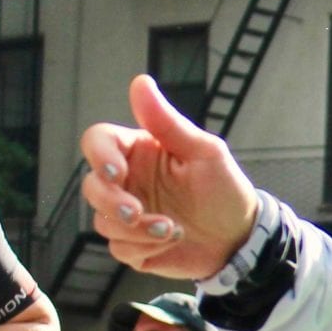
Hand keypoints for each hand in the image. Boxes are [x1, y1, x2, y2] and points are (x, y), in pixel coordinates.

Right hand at [79, 76, 260, 280]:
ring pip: (101, 221)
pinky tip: (170, 242)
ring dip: (134, 230)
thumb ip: (168, 122)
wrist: (240, 237)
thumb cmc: (224, 187)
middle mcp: (128, 182)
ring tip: (171, 229)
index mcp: (138, 152)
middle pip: (91, 186)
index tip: (118, 173)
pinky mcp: (133, 245)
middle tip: (136, 212)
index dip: (99, 156)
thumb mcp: (204, 151)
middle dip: (110, 201)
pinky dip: (142, 248)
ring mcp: (128, 215)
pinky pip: (117, 248)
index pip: (98, 143)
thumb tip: (140, 82)